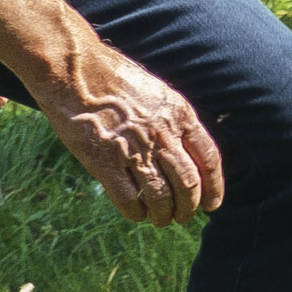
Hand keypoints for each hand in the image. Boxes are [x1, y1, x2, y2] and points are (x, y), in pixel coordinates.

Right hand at [40, 46, 229, 223]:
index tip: (213, 204)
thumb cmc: (115, 80)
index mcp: (180, 115)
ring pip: (161, 197)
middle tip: (183, 217)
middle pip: (188, 183)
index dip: (214, 186)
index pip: (209, 159)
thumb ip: (174, 122)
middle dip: (189, 207)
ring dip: (164, 215)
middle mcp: (162, 135)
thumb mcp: (158, 94)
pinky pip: (128, 199)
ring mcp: (134, 150)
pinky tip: (136, 213)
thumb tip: (186, 154)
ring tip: (161, 220)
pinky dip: (136, 213)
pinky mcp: (105, 162)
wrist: (76, 72)